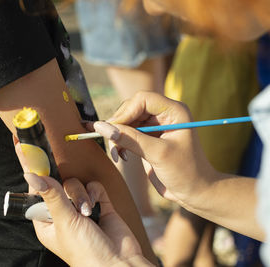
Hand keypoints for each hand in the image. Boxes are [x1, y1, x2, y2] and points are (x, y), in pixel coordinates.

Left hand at [13, 138, 152, 266]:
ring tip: (87, 212)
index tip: (23, 147)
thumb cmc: (85, 252)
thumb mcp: (64, 222)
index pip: (35, 190)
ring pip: (75, 183)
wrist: (119, 264)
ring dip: (81, 195)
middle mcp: (62, 213)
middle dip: (64, 189)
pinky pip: (93, 186)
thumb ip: (51, 195)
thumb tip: (30, 174)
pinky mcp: (100, 204)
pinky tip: (99, 205)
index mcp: (46, 221)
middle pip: (56, 183)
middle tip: (63, 187)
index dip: (30, 170)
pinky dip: (96, 193)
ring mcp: (80, 208)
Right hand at [91, 91, 218, 206]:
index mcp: (174, 111)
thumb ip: (129, 139)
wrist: (194, 192)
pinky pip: (127, 133)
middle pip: (131, 108)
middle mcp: (164, 115)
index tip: (113, 130)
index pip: (143, 99)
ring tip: (117, 154)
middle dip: (119, 125)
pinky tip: (121, 156)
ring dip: (117, 136)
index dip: (126, 112)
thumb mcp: (157, 154)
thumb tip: (101, 127)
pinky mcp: (148, 138)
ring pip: (126, 121)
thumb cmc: (185, 172)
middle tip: (112, 144)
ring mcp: (155, 126)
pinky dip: (120, 143)